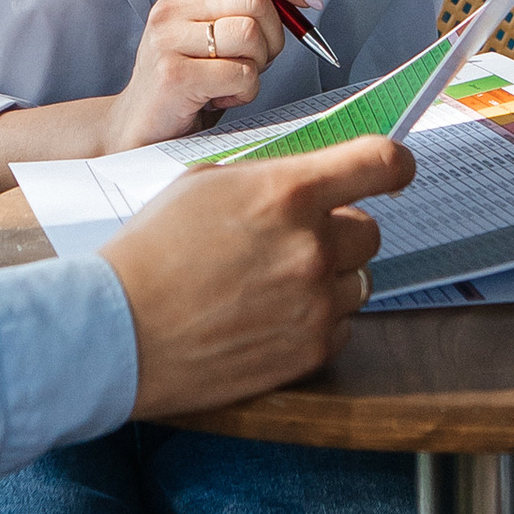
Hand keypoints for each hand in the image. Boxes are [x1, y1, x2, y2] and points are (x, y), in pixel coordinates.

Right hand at [107, 136, 410, 418]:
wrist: (118, 329)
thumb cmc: (150, 253)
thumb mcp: (206, 185)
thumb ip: (271, 179)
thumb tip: (315, 179)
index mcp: (287, 194)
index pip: (379, 163)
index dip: (394, 164)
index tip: (394, 171)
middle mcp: (312, 247)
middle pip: (370, 231)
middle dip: (338, 233)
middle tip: (291, 244)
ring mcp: (316, 303)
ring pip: (359, 281)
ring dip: (328, 280)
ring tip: (270, 286)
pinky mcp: (311, 350)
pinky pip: (342, 326)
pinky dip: (316, 322)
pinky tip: (269, 318)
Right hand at [108, 0, 310, 147]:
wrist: (143, 124)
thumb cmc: (188, 73)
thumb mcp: (218, 21)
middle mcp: (172, 6)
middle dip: (274, 35)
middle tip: (257, 56)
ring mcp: (169, 39)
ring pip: (251, 36)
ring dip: (259, 65)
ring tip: (235, 75)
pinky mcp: (175, 75)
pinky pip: (242, 75)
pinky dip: (245, 91)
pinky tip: (223, 95)